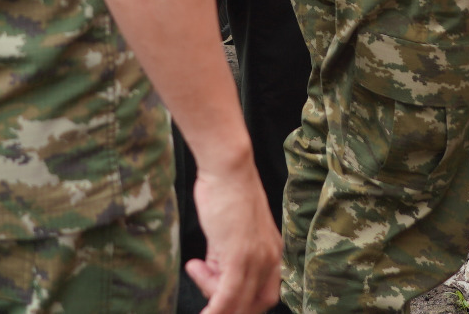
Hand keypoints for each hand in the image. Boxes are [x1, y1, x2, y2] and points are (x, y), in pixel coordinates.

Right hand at [183, 158, 281, 313]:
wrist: (227, 169)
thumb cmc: (226, 192)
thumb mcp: (229, 232)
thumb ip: (224, 257)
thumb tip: (210, 275)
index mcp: (273, 252)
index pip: (265, 295)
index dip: (243, 302)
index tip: (221, 295)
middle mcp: (271, 259)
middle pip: (254, 303)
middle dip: (229, 304)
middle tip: (206, 285)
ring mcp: (257, 259)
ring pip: (238, 302)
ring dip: (215, 302)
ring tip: (195, 269)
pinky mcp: (240, 257)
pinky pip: (227, 296)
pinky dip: (215, 310)